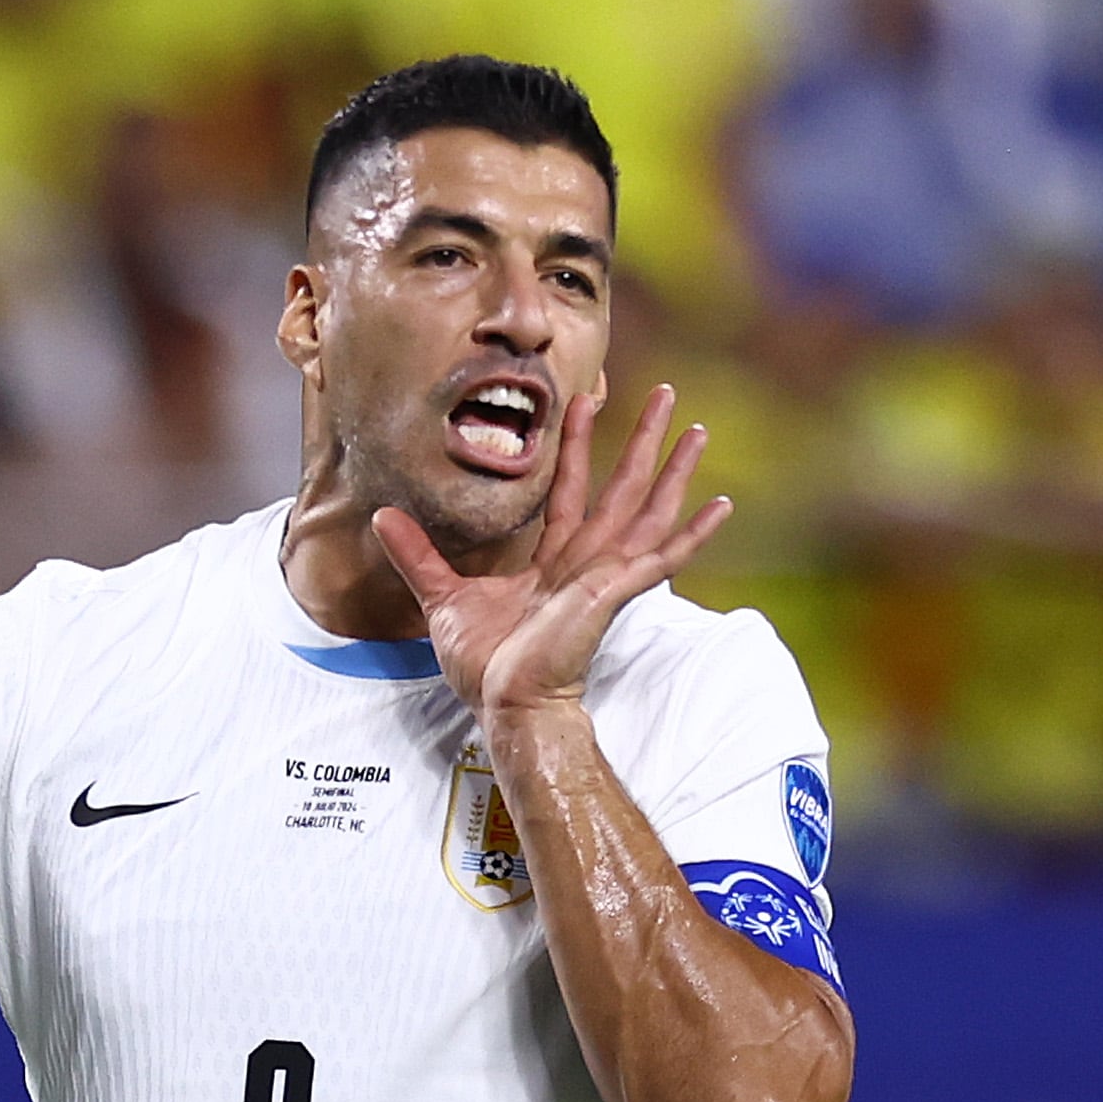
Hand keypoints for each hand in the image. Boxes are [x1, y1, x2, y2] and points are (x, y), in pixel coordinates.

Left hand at [374, 384, 731, 725]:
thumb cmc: (486, 666)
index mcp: (553, 562)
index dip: (578, 445)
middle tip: (666, 396)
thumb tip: (381, 516)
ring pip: (649, 511)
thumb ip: (419, 555)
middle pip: (622, 487)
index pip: (570, 490)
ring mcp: (606, 576)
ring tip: (698, 430)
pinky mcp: (615, 592)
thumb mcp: (442, 598)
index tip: (586, 401)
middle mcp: (587, 563)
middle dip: (643, 441)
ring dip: (674, 471)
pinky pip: (663, 558)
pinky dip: (694, 532)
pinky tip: (721, 506)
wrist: (506, 705)